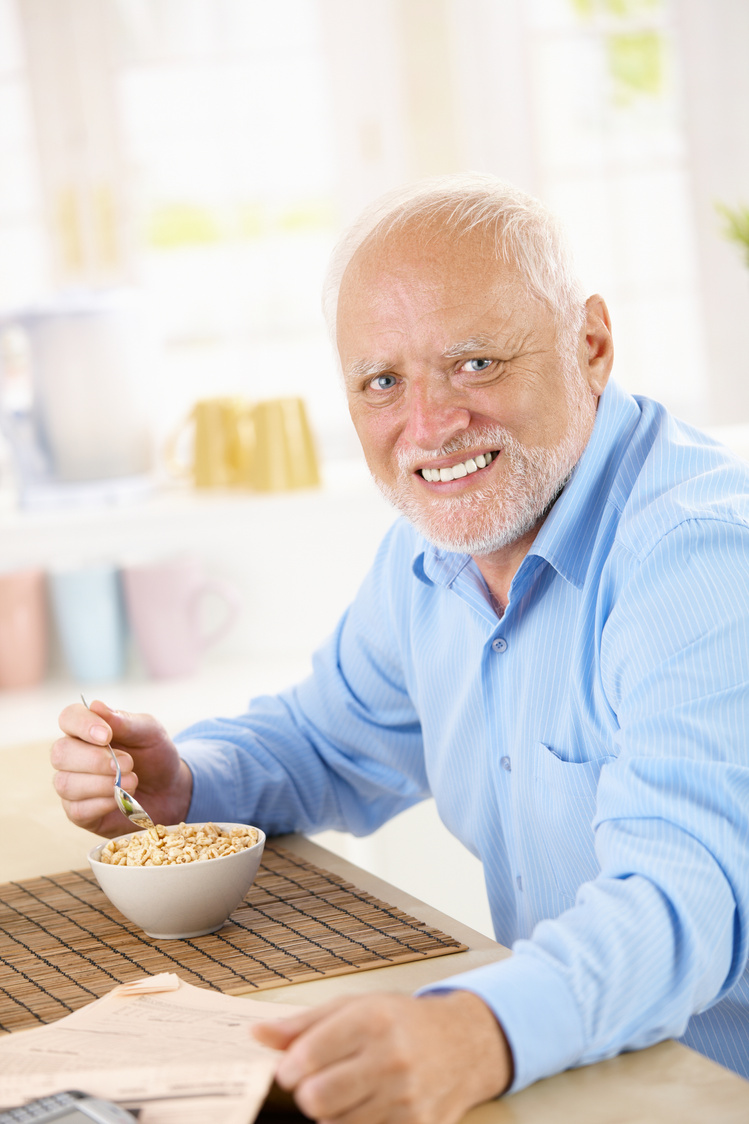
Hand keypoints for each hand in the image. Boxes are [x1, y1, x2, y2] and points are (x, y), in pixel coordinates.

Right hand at [51, 698, 192, 836]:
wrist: (169, 790)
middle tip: (128, 763)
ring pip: (66, 783)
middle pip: (60, 753)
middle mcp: (73, 756)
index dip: (83, 725)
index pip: (68, 718)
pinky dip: (103, 804)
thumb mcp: (149, 732)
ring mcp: (72, 785)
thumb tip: (96, 705)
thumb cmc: (154, 755)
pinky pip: (77, 810)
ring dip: (102, 784)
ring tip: (132, 782)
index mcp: (87, 729)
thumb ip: (124, 721)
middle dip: (95, 760)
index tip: (106, 735)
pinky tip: (121, 798)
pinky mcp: (79, 812)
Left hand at [253, 990, 511, 1123]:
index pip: (308, 1057)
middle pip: (318, 1099)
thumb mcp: (355, 1006)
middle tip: (315, 1085)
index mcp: (372, 1020)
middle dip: (307, 1096)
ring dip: (331, 1114)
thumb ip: (303, 1024)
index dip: (288, 1070)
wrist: (464, 1043)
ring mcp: (406, 1098)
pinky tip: (364, 1107)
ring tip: (344, 1092)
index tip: (289, 1071)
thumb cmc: (402, 1022)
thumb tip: (257, 1033)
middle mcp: (391, 1058)